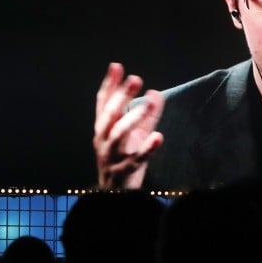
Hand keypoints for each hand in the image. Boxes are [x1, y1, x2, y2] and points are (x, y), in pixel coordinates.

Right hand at [93, 62, 164, 189]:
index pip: (103, 104)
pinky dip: (147, 148)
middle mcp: (103, 140)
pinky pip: (135, 159)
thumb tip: (155, 92)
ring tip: (148, 104)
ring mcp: (111, 156)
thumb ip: (147, 114)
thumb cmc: (124, 160)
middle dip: (121, 96)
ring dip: (133, 117)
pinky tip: (158, 137)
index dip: (110, 85)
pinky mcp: (124, 172)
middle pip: (109, 115)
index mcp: (104, 129)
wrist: (114, 196)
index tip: (117, 66)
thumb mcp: (136, 134)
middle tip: (135, 79)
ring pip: (118, 134)